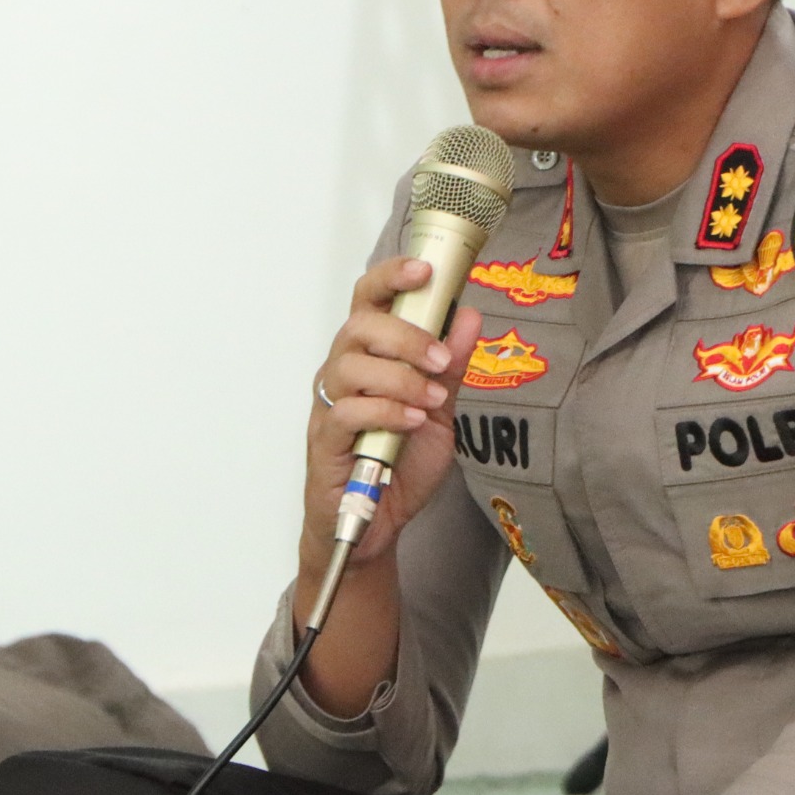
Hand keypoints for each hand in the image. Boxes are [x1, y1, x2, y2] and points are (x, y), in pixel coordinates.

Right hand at [302, 257, 483, 576]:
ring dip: (400, 378)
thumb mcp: (439, 410)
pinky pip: (348, 412)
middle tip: (440, 360)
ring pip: (352, 366)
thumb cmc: (398, 463)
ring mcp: (330, 404)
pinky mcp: (325, 439)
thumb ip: (450, 367)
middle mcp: (343, 371)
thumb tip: (468, 316)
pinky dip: (386, 412)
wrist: (377, 524)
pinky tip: (411, 423)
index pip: (370, 300)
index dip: (392, 277)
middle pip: (360, 326)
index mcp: (370, 355)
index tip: (426, 270)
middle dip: (406, 336)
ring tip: (431, 401)